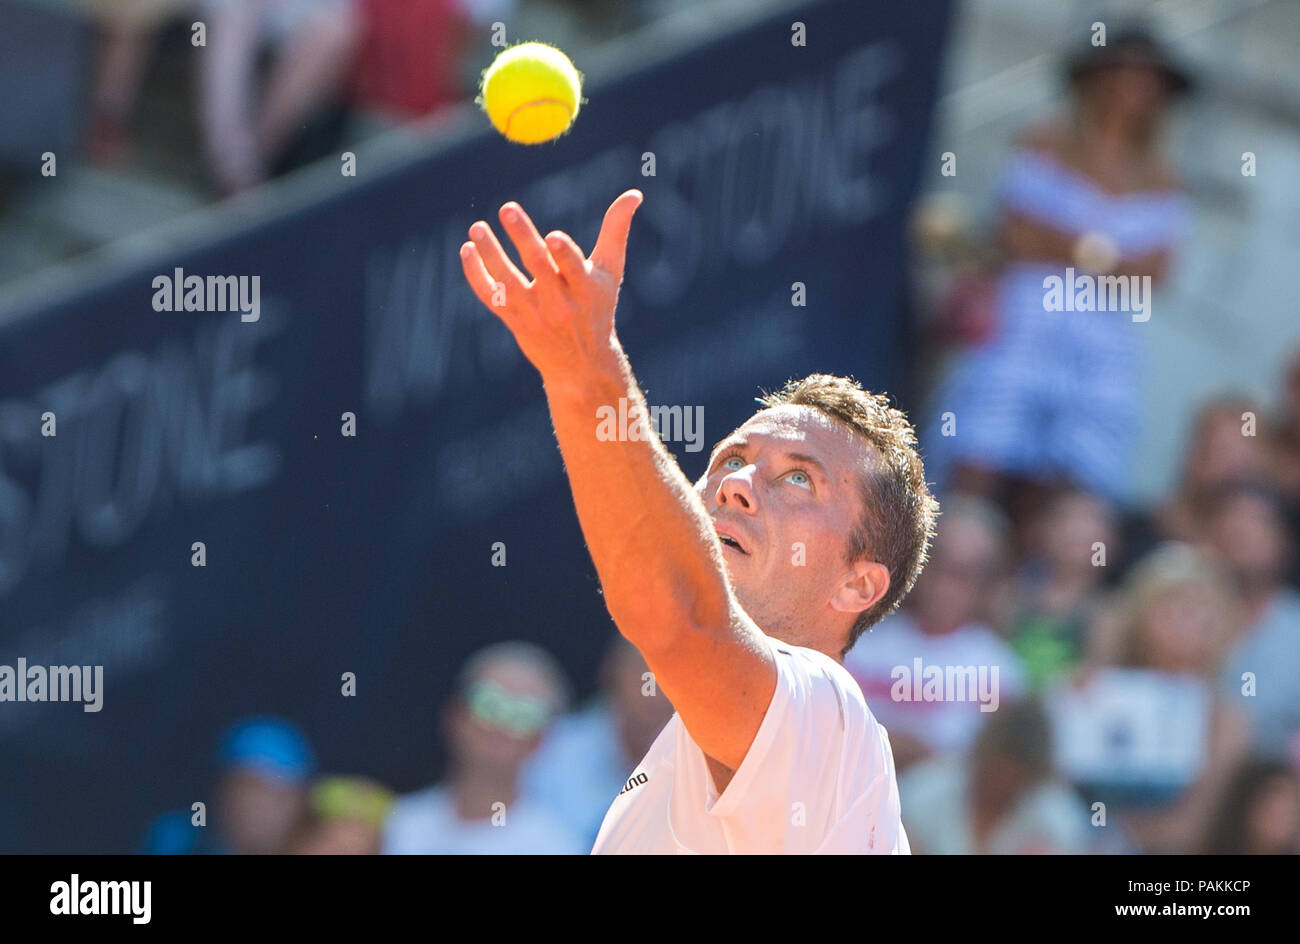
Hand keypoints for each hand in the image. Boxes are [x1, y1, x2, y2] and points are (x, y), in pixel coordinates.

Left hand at [459, 189, 642, 382]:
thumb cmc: (598, 307)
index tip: (554, 236)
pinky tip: (468, 250)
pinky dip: (476, 275)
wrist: (582, 365)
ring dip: (491, 254)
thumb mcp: (611, 272)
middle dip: (523, 237)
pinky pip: (491, 297)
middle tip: (508, 208)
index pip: (575, 269)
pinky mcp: (515, 322)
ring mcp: (535, 315)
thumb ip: (616, 231)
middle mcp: (561, 304)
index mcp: (587, 289)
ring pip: (508, 282)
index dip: (565, 254)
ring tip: (477, 228)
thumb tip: (634, 194)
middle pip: (538, 267)